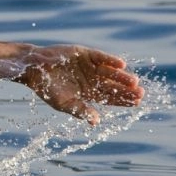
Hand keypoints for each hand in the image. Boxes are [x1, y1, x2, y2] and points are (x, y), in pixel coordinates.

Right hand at [19, 45, 142, 125]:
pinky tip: (121, 64)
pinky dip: (110, 60)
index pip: (110, 98)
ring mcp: (90, 66)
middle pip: (114, 85)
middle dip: (127, 90)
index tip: (137, 103)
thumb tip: (96, 122)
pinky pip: (101, 57)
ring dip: (122, 76)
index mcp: (89, 93)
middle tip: (141, 94)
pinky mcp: (85, 53)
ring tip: (134, 82)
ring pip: (110, 72)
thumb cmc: (47, 89)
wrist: (34, 69)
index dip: (123, 100)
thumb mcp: (64, 103)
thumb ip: (80, 111)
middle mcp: (92, 79)